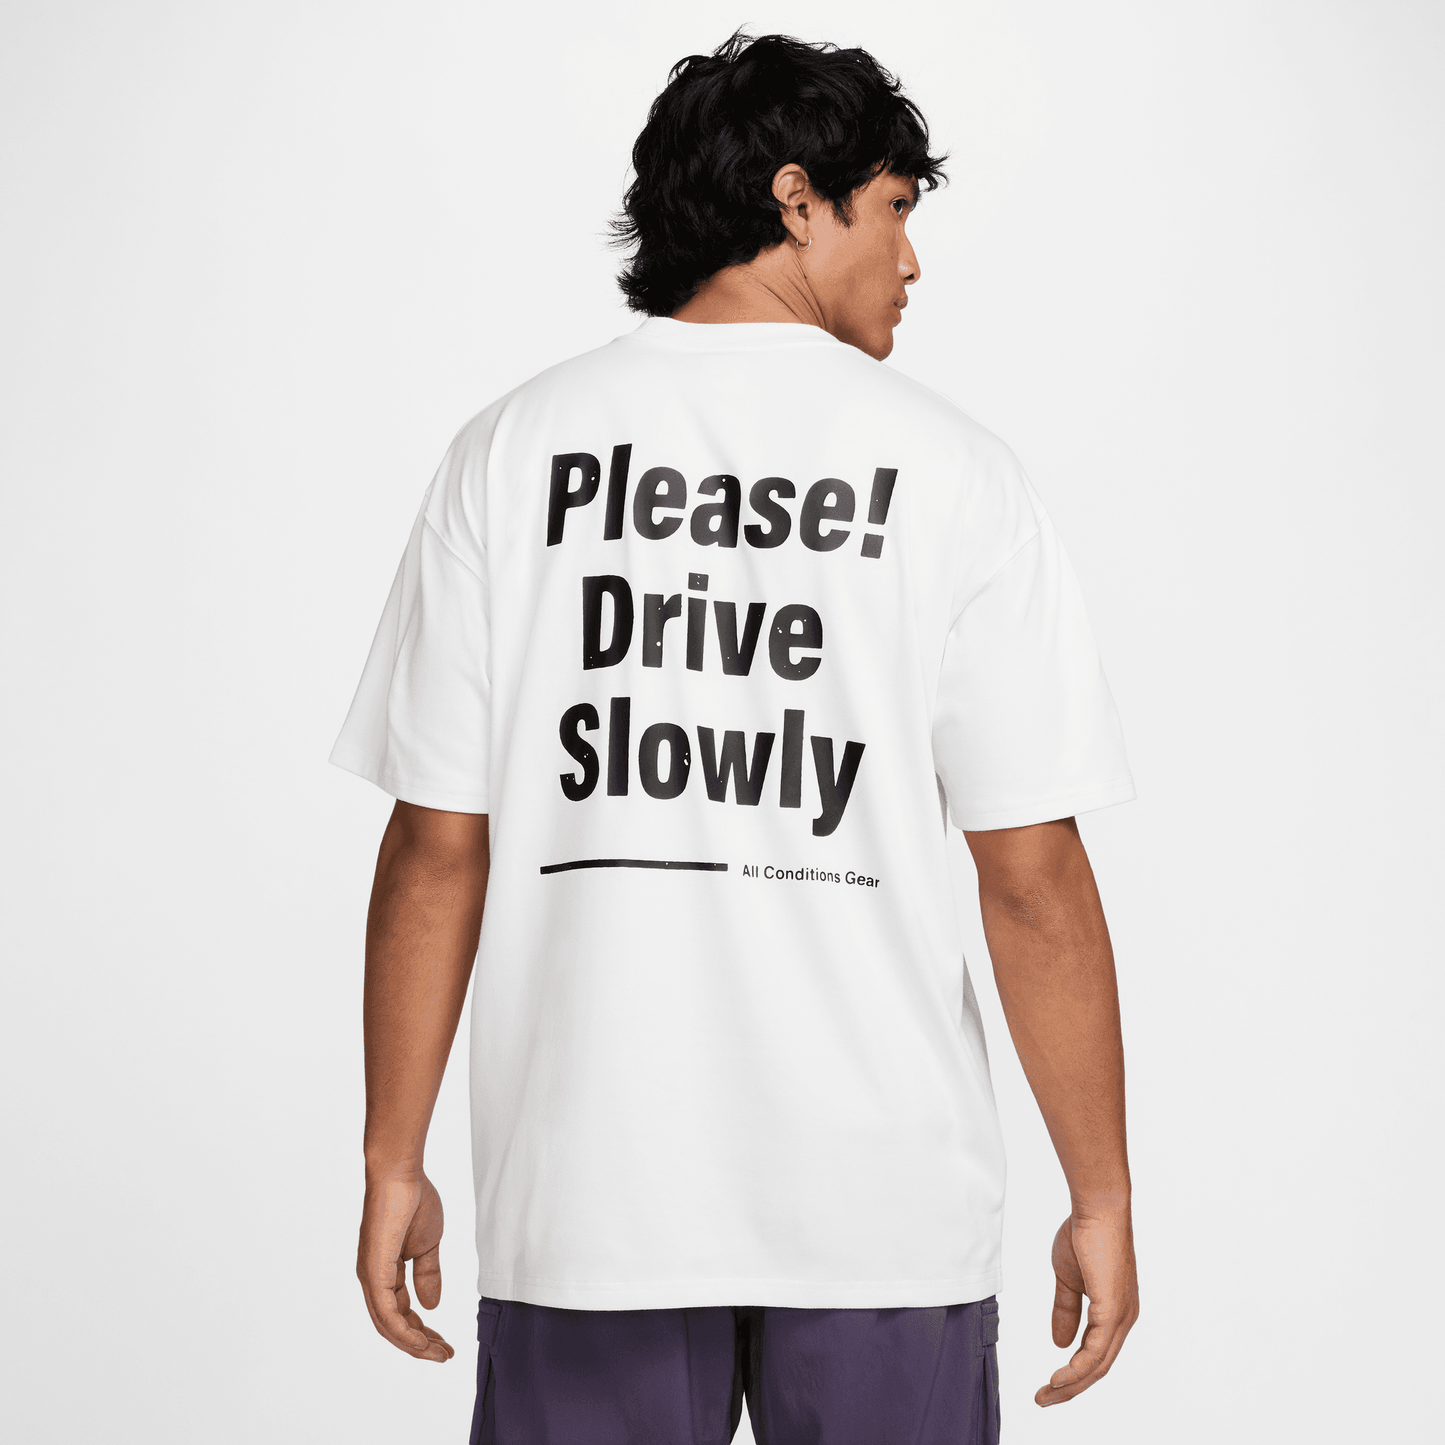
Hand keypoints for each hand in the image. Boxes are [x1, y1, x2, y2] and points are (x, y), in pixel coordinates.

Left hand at [356, 1168, 454, 1361]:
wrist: (401, 1174)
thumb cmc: (414, 1200)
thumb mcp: (428, 1245)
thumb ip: (428, 1274)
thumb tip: (431, 1305)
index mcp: (384, 1272)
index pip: (400, 1313)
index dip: (421, 1332)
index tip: (444, 1343)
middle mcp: (373, 1280)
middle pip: (393, 1326)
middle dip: (419, 1345)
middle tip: (444, 1355)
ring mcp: (370, 1277)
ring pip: (388, 1325)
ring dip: (413, 1344)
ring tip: (439, 1353)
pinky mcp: (373, 1271)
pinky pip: (385, 1313)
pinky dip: (402, 1331)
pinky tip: (420, 1341)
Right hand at [1036, 1208, 1138, 1405]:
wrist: (1096, 1210)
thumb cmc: (1084, 1235)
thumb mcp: (1069, 1279)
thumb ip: (1067, 1310)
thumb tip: (1060, 1343)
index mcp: (1115, 1312)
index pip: (1095, 1354)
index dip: (1073, 1373)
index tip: (1049, 1384)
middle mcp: (1124, 1319)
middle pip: (1098, 1367)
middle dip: (1070, 1388)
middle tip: (1043, 1400)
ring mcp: (1121, 1317)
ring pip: (1097, 1366)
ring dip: (1070, 1385)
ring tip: (1046, 1395)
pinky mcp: (1113, 1311)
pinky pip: (1095, 1352)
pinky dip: (1076, 1369)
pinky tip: (1059, 1378)